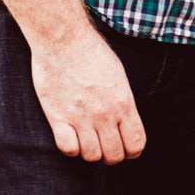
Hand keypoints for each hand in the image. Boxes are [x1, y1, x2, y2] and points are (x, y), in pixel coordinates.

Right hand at [29, 28, 145, 164]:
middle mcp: (105, 114)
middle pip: (114, 155)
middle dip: (111, 155)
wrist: (63, 39)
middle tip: (104, 146)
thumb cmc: (91, 52)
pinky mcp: (58, 117)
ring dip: (90, 151)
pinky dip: (71, 148)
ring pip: (91, 156)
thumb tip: (125, 122)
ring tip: (87, 140)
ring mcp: (81, 117)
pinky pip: (68, 149)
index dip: (132, 152)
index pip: (136, 144)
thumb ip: (123, 102)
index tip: (126, 149)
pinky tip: (70, 136)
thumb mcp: (119, 76)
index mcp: (124, 103)